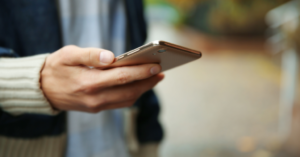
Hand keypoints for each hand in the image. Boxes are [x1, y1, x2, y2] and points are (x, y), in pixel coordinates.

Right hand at [41, 45, 163, 112]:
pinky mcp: (97, 109)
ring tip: (154, 78)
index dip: (141, 72)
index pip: (122, 77)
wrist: (43, 90)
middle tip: (161, 72)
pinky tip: (139, 86)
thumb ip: (89, 55)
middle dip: (148, 82)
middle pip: (129, 91)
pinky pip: (120, 104)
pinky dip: (133, 95)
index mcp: (88, 82)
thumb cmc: (56, 68)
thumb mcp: (68, 55)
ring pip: (127, 100)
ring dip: (143, 89)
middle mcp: (95, 98)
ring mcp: (96, 106)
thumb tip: (110, 56)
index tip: (156, 66)